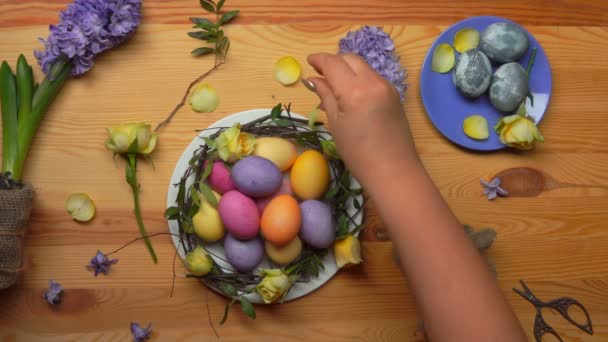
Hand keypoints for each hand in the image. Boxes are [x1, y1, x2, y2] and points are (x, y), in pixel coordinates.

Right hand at [306, 53, 420, 185]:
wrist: (394, 171)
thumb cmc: (358, 154)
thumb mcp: (336, 125)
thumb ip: (326, 96)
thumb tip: (314, 79)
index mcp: (355, 90)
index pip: (334, 63)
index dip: (319, 59)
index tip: (308, 61)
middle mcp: (373, 82)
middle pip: (350, 59)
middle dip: (334, 61)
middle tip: (319, 72)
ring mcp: (387, 87)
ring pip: (363, 67)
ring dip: (347, 69)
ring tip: (333, 83)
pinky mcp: (394, 95)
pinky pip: (372, 77)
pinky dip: (359, 78)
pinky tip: (350, 93)